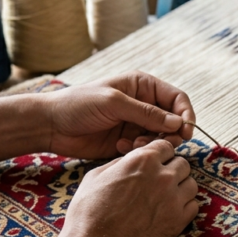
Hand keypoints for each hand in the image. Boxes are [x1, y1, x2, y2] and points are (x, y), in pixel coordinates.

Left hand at [46, 71, 195, 159]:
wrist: (51, 124)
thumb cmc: (78, 104)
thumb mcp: (114, 103)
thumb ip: (147, 113)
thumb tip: (178, 123)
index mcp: (142, 86)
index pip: (176, 99)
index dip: (185, 114)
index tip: (186, 132)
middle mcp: (143, 104)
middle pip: (173, 120)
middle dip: (169, 133)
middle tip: (160, 145)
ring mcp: (135, 123)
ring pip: (161, 137)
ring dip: (152, 143)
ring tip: (133, 144)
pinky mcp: (127, 141)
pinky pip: (145, 149)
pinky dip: (138, 150)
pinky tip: (120, 147)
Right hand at [53, 140, 199, 236]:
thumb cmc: (89, 212)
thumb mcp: (97, 175)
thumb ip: (121, 162)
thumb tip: (132, 159)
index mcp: (143, 160)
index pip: (166, 146)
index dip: (159, 154)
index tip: (154, 164)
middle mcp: (163, 176)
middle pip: (182, 164)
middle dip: (171, 170)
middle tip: (158, 183)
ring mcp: (173, 199)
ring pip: (191, 184)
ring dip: (180, 188)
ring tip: (165, 197)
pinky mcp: (178, 221)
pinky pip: (193, 206)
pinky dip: (184, 207)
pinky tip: (169, 211)